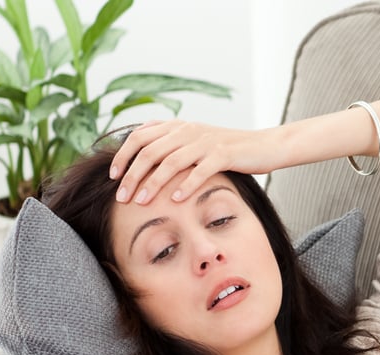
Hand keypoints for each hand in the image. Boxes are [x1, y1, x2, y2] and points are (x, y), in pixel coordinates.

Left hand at [109, 120, 276, 204]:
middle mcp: (188, 130)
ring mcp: (205, 142)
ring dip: (152, 183)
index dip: (122, 156)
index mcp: (178, 127)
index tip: (113, 177)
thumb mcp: (197, 143)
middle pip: (149, 151)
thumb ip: (173, 147)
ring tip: (142, 202)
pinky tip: (176, 200)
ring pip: (170, 162)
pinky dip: (185, 186)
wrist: (266, 145)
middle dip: (132, 175)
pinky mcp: (223, 155)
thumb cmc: (229, 151)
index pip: (139, 137)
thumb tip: (145, 160)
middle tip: (122, 197)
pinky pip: (200, 171)